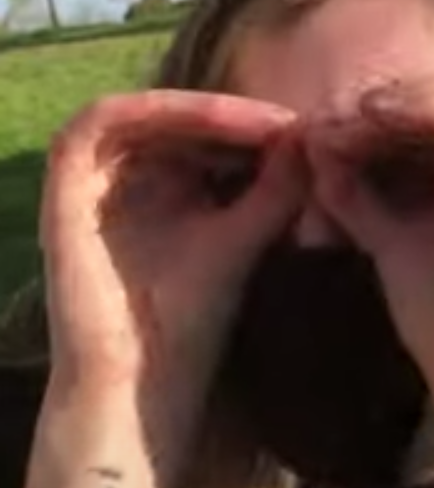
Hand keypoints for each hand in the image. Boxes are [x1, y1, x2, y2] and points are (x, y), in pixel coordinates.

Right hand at [40, 91, 303, 485]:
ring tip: (265, 124)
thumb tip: (309, 136)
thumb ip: (276, 190)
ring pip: (151, 111)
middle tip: (296, 123)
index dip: (261, 127)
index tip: (315, 134)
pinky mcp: (65, 180)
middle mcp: (132, 177)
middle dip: (243, 116)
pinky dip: (158, 110)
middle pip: (185, 118)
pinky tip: (217, 121)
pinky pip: (103, 119)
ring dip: (208, 110)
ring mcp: (95, 177)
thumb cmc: (195, 320)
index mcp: (171, 189)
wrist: (141, 377)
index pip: (213, 135)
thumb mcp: (246, 240)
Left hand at [310, 70, 433, 455]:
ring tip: (346, 116)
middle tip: (340, 110)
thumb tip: (325, 160)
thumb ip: (369, 204)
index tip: (345, 120)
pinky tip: (366, 122)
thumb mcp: (403, 250)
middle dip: (404, 91)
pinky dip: (413, 112)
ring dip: (403, 97)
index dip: (411, 101)